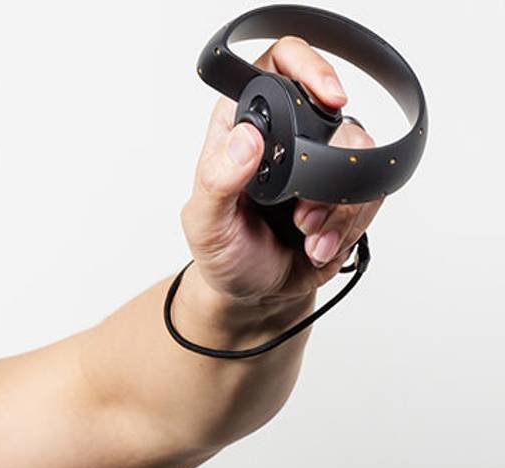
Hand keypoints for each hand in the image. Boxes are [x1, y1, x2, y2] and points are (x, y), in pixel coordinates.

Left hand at [179, 36, 382, 312]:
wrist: (253, 293)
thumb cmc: (222, 253)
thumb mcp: (205, 224)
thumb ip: (217, 181)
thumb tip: (245, 139)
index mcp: (244, 124)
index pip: (279, 65)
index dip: (308, 68)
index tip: (328, 97)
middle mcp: (287, 134)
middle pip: (335, 116)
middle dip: (326, 169)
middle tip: (299, 211)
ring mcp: (322, 160)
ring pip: (361, 155)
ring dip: (337, 206)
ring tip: (304, 234)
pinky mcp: (348, 190)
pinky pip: (372, 192)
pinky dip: (348, 225)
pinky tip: (317, 245)